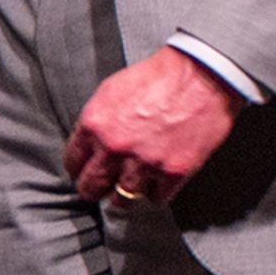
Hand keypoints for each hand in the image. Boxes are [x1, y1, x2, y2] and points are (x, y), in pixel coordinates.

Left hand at [65, 45, 242, 205]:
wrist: (201, 75)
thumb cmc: (160, 77)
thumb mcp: (112, 91)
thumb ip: (98, 121)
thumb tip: (90, 143)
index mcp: (95, 124)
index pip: (73, 162)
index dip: (79, 169)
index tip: (84, 172)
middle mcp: (115, 146)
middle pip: (92, 187)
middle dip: (95, 190)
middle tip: (102, 189)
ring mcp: (144, 161)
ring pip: (122, 199)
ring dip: (126, 194)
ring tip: (132, 187)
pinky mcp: (174, 172)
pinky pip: (157, 198)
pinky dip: (158, 193)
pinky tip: (159, 183)